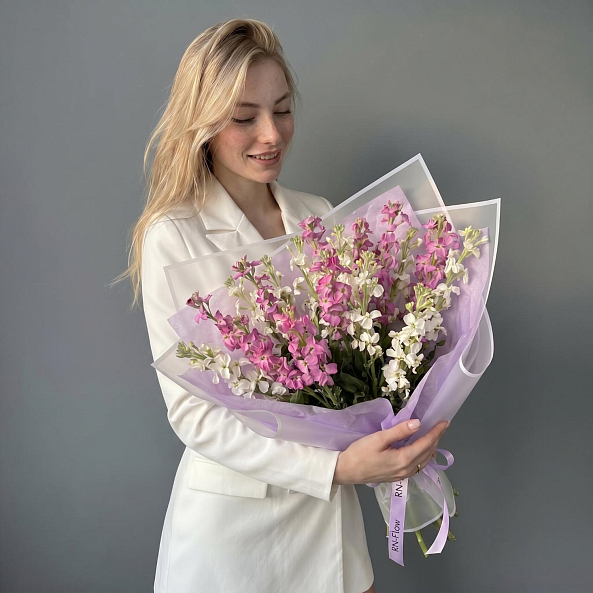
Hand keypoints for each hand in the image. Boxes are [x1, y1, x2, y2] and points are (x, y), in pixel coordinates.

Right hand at [333, 420, 448, 484]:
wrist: (346, 471)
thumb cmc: (360, 453)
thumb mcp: (378, 438)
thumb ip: (399, 431)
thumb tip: (417, 423)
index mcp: (403, 459)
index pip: (426, 444)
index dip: (436, 432)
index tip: (445, 422)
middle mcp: (407, 470)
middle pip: (427, 453)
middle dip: (436, 439)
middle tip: (441, 426)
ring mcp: (403, 475)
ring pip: (424, 461)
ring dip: (431, 448)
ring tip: (434, 435)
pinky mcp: (398, 477)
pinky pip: (417, 466)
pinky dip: (423, 456)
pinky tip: (421, 450)